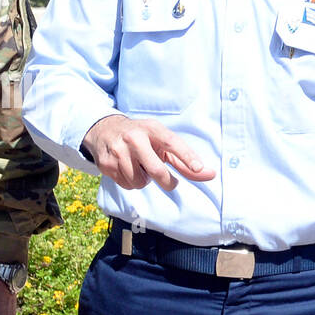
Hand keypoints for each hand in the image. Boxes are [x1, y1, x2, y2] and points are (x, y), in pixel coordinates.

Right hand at [83, 113, 214, 191]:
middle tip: (171, 183)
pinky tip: (126, 169)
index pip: (171, 142)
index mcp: (152, 129)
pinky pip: (126, 185)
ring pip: (140, 182)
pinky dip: (130, 182)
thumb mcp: (161, 142)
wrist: (104, 130)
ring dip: (144, 180)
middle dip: (167, 182)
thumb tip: (210, 174)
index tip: (198, 167)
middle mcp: (134, 137)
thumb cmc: (141, 138)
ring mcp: (118, 151)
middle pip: (156, 170)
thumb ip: (184, 161)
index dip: (186, 156)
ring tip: (139, 167)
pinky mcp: (106, 163)